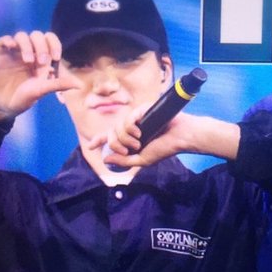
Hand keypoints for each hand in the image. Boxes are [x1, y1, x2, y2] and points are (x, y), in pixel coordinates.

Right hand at [0, 31, 80, 121]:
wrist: (4, 106)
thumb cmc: (24, 98)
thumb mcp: (42, 91)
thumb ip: (59, 85)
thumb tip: (80, 85)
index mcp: (41, 59)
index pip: (50, 40)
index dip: (54, 44)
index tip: (55, 57)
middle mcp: (29, 52)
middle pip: (37, 36)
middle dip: (42, 46)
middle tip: (42, 61)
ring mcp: (14, 52)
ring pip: (22, 36)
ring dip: (27, 45)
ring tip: (28, 61)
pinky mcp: (1, 54)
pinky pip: (4, 40)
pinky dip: (9, 40)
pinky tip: (12, 47)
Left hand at [88, 105, 239, 165]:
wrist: (181, 137)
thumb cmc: (165, 148)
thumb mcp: (142, 160)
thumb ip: (123, 161)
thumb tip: (105, 159)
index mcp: (131, 138)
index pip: (111, 138)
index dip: (99, 140)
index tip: (90, 146)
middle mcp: (132, 127)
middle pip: (111, 133)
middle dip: (116, 143)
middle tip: (130, 148)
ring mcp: (136, 118)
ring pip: (118, 127)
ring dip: (125, 138)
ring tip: (138, 142)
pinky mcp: (142, 110)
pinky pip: (127, 118)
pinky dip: (130, 128)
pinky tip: (139, 133)